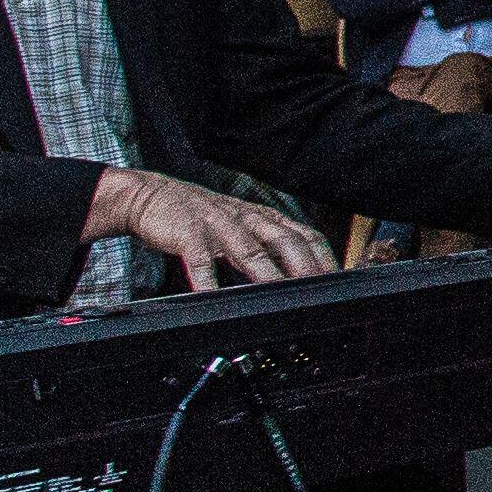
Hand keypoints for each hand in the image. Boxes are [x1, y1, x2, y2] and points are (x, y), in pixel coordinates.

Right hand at [89, 166, 336, 291]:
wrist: (152, 195)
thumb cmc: (202, 217)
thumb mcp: (243, 227)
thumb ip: (268, 248)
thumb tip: (299, 275)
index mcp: (264, 219)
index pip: (306, 235)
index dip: (325, 257)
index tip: (339, 279)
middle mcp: (247, 219)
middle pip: (285, 241)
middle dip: (304, 265)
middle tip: (318, 289)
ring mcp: (219, 225)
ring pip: (249, 249)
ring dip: (266, 272)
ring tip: (279, 292)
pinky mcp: (188, 233)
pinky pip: (200, 258)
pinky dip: (206, 278)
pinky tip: (211, 296)